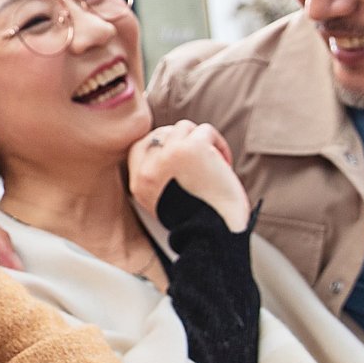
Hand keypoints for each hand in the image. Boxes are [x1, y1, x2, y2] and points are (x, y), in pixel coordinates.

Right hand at [124, 123, 248, 231]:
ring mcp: (167, 156)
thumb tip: (172, 152)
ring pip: (183, 128)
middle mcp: (148, 170)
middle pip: (162, 134)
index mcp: (139, 185)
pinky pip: (205, 131)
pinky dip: (218, 144)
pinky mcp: (191, 149)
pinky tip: (224, 164)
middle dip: (184, 143)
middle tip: (202, 162)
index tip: (181, 157)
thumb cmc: (202, 223)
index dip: (164, 146)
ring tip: (214, 163)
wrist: (216, 234)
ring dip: (201, 141)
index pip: (140, 147)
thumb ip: (161, 180)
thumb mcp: (167, 204)